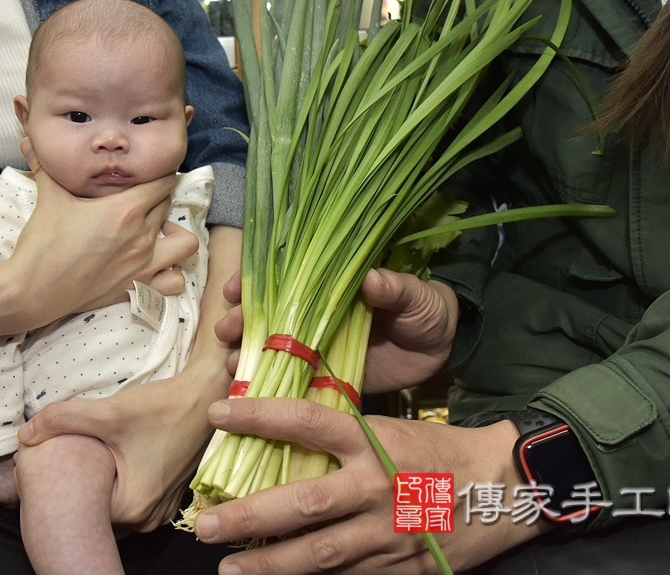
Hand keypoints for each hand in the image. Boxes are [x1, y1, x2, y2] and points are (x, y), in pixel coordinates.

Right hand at [8, 138, 197, 326]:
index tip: (149, 172)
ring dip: (176, 235)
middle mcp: (141, 235)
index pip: (163, 182)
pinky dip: (172, 272)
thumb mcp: (49, 199)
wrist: (33, 291)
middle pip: (169, 205)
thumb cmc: (42, 244)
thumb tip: (28, 140)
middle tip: (141, 197)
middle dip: (160, 198)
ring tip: (158, 231)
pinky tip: (154, 264)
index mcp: (124, 209)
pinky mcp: (138, 288)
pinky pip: (175, 281)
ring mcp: (143, 264)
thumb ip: (44, 166)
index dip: (160, 173)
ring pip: (185, 243)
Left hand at [18, 367, 218, 531]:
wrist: (206, 396)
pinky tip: (106, 465)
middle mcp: (148, 520)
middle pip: (96, 515)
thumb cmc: (161, 408)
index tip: (45, 474)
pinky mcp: (167, 499)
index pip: (79, 515)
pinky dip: (115, 488)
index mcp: (131, 509)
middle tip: (58, 467)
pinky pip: (130, 503)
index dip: (58, 495)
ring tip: (81, 465)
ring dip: (97, 491)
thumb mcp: (108, 412)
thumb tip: (24, 434)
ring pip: (113, 510)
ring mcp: (160, 513)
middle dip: (77, 494)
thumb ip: (61, 420)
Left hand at [193, 398, 545, 572]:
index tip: (216, 414)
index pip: (307, 422)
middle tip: (205, 523)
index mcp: (375, 442)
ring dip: (270, 565)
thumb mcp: (390, 429)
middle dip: (250, 516)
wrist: (504, 489)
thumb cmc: (439, 452)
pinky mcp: (402, 569)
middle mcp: (377, 488)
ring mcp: (388, 534)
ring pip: (320, 554)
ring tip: (229, 568)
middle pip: (304, 503)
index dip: (259, 417)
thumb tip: (282, 434)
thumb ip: (343, 436)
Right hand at [213, 268, 457, 391]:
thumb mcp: (414, 295)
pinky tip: (250, 393)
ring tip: (233, 363)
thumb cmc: (426, 309)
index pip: (281, 277)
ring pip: (270, 348)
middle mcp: (314, 314)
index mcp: (329, 285)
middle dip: (239, 319)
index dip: (251, 280)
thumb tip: (372, 280)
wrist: (444, 349)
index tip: (234, 290)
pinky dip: (268, 388)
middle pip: (265, 314)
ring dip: (246, 354)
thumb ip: (394, 288)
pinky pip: (291, 383)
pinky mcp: (325, 378)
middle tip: (226, 331)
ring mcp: (316, 347)